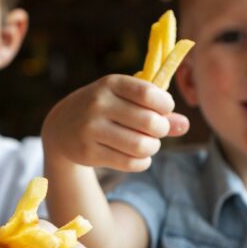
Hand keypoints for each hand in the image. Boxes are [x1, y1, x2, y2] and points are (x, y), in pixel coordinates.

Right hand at [42, 74, 188, 171]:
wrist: (61, 127)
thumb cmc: (104, 109)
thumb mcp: (126, 100)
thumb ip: (157, 110)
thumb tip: (185, 125)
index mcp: (111, 84)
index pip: (149, 94)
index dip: (166, 105)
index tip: (164, 110)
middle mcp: (99, 104)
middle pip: (150, 122)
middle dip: (162, 130)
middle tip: (157, 131)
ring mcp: (91, 129)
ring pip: (141, 146)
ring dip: (153, 148)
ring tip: (148, 144)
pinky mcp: (88, 153)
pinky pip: (129, 163)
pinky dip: (142, 162)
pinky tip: (139, 157)